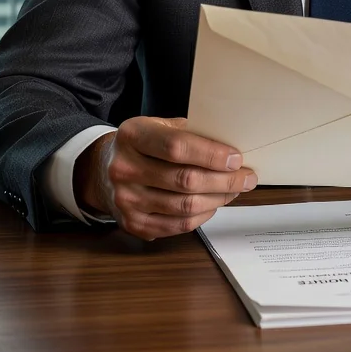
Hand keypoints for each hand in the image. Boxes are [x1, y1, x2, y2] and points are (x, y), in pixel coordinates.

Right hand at [74, 116, 256, 240]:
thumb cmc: (144, 144)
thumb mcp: (158, 125)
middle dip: (224, 180)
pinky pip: (177, 225)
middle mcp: (124, 168)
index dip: (211, 154)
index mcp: (133, 135)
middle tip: (247, 177)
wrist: (103, 169)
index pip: (176, 147)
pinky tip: (214, 204)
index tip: (236, 158)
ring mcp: (126, 199)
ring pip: (184, 206)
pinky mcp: (131, 223)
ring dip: (218, 199)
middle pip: (184, 180)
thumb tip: (231, 146)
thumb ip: (189, 132)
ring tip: (235, 190)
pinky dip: (202, 216)